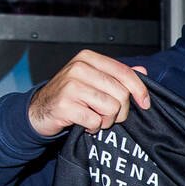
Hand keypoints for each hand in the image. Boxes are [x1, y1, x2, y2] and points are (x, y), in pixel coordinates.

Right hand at [26, 52, 151, 137]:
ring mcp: (70, 86)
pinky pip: (95, 121)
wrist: (39, 110)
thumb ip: (118, 75)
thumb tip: (143, 71)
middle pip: (121, 93)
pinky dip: (93, 127)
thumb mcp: (94, 80)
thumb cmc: (71, 96)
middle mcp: (79, 68)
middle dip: (121, 111)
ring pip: (111, 108)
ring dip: (106, 120)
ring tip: (94, 118)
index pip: (124, 72)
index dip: (140, 90)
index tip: (145, 104)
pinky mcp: (65, 105)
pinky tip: (84, 123)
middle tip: (108, 115)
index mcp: (88, 58)